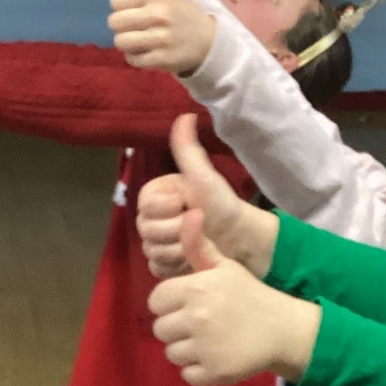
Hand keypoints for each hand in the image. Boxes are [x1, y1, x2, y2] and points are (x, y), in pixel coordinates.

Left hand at [108, 0, 215, 75]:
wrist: (208, 41)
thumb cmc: (182, 11)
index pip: (116, 0)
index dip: (122, 6)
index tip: (134, 9)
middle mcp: (159, 14)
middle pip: (115, 22)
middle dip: (121, 26)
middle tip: (135, 27)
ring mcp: (161, 38)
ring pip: (120, 41)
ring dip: (127, 42)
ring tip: (139, 40)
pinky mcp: (162, 59)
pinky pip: (132, 59)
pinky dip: (135, 57)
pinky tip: (146, 52)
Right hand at [137, 113, 277, 277]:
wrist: (241, 239)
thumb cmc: (222, 205)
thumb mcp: (204, 177)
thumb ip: (188, 150)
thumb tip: (185, 115)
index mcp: (156, 196)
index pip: (144, 206)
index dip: (166, 209)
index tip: (187, 204)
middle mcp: (151, 220)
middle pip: (148, 232)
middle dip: (177, 231)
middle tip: (199, 226)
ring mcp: (156, 245)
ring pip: (153, 252)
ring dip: (180, 250)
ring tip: (200, 243)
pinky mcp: (165, 268)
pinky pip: (158, 271)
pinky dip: (178, 267)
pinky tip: (194, 260)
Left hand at [148, 211, 320, 385]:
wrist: (283, 329)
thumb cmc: (249, 294)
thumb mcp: (225, 267)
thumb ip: (200, 245)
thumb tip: (190, 213)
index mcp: (195, 288)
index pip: (156, 301)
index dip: (170, 303)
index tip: (189, 304)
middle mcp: (196, 317)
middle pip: (160, 329)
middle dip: (176, 328)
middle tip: (201, 325)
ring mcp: (204, 347)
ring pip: (171, 354)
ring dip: (186, 350)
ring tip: (209, 341)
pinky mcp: (213, 372)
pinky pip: (187, 374)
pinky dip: (199, 370)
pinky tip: (216, 357)